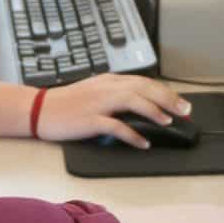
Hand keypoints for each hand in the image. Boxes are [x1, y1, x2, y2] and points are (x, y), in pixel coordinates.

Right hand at [36, 75, 192, 144]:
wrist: (38, 109)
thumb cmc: (65, 103)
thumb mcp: (93, 91)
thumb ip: (115, 94)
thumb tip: (139, 102)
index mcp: (108, 81)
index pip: (144, 82)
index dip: (165, 91)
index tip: (180, 102)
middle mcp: (106, 88)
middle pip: (144, 88)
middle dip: (168, 99)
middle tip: (185, 110)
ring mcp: (98, 103)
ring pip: (134, 102)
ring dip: (154, 111)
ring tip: (169, 122)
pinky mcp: (90, 120)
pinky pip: (116, 126)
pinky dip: (133, 134)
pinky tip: (143, 142)